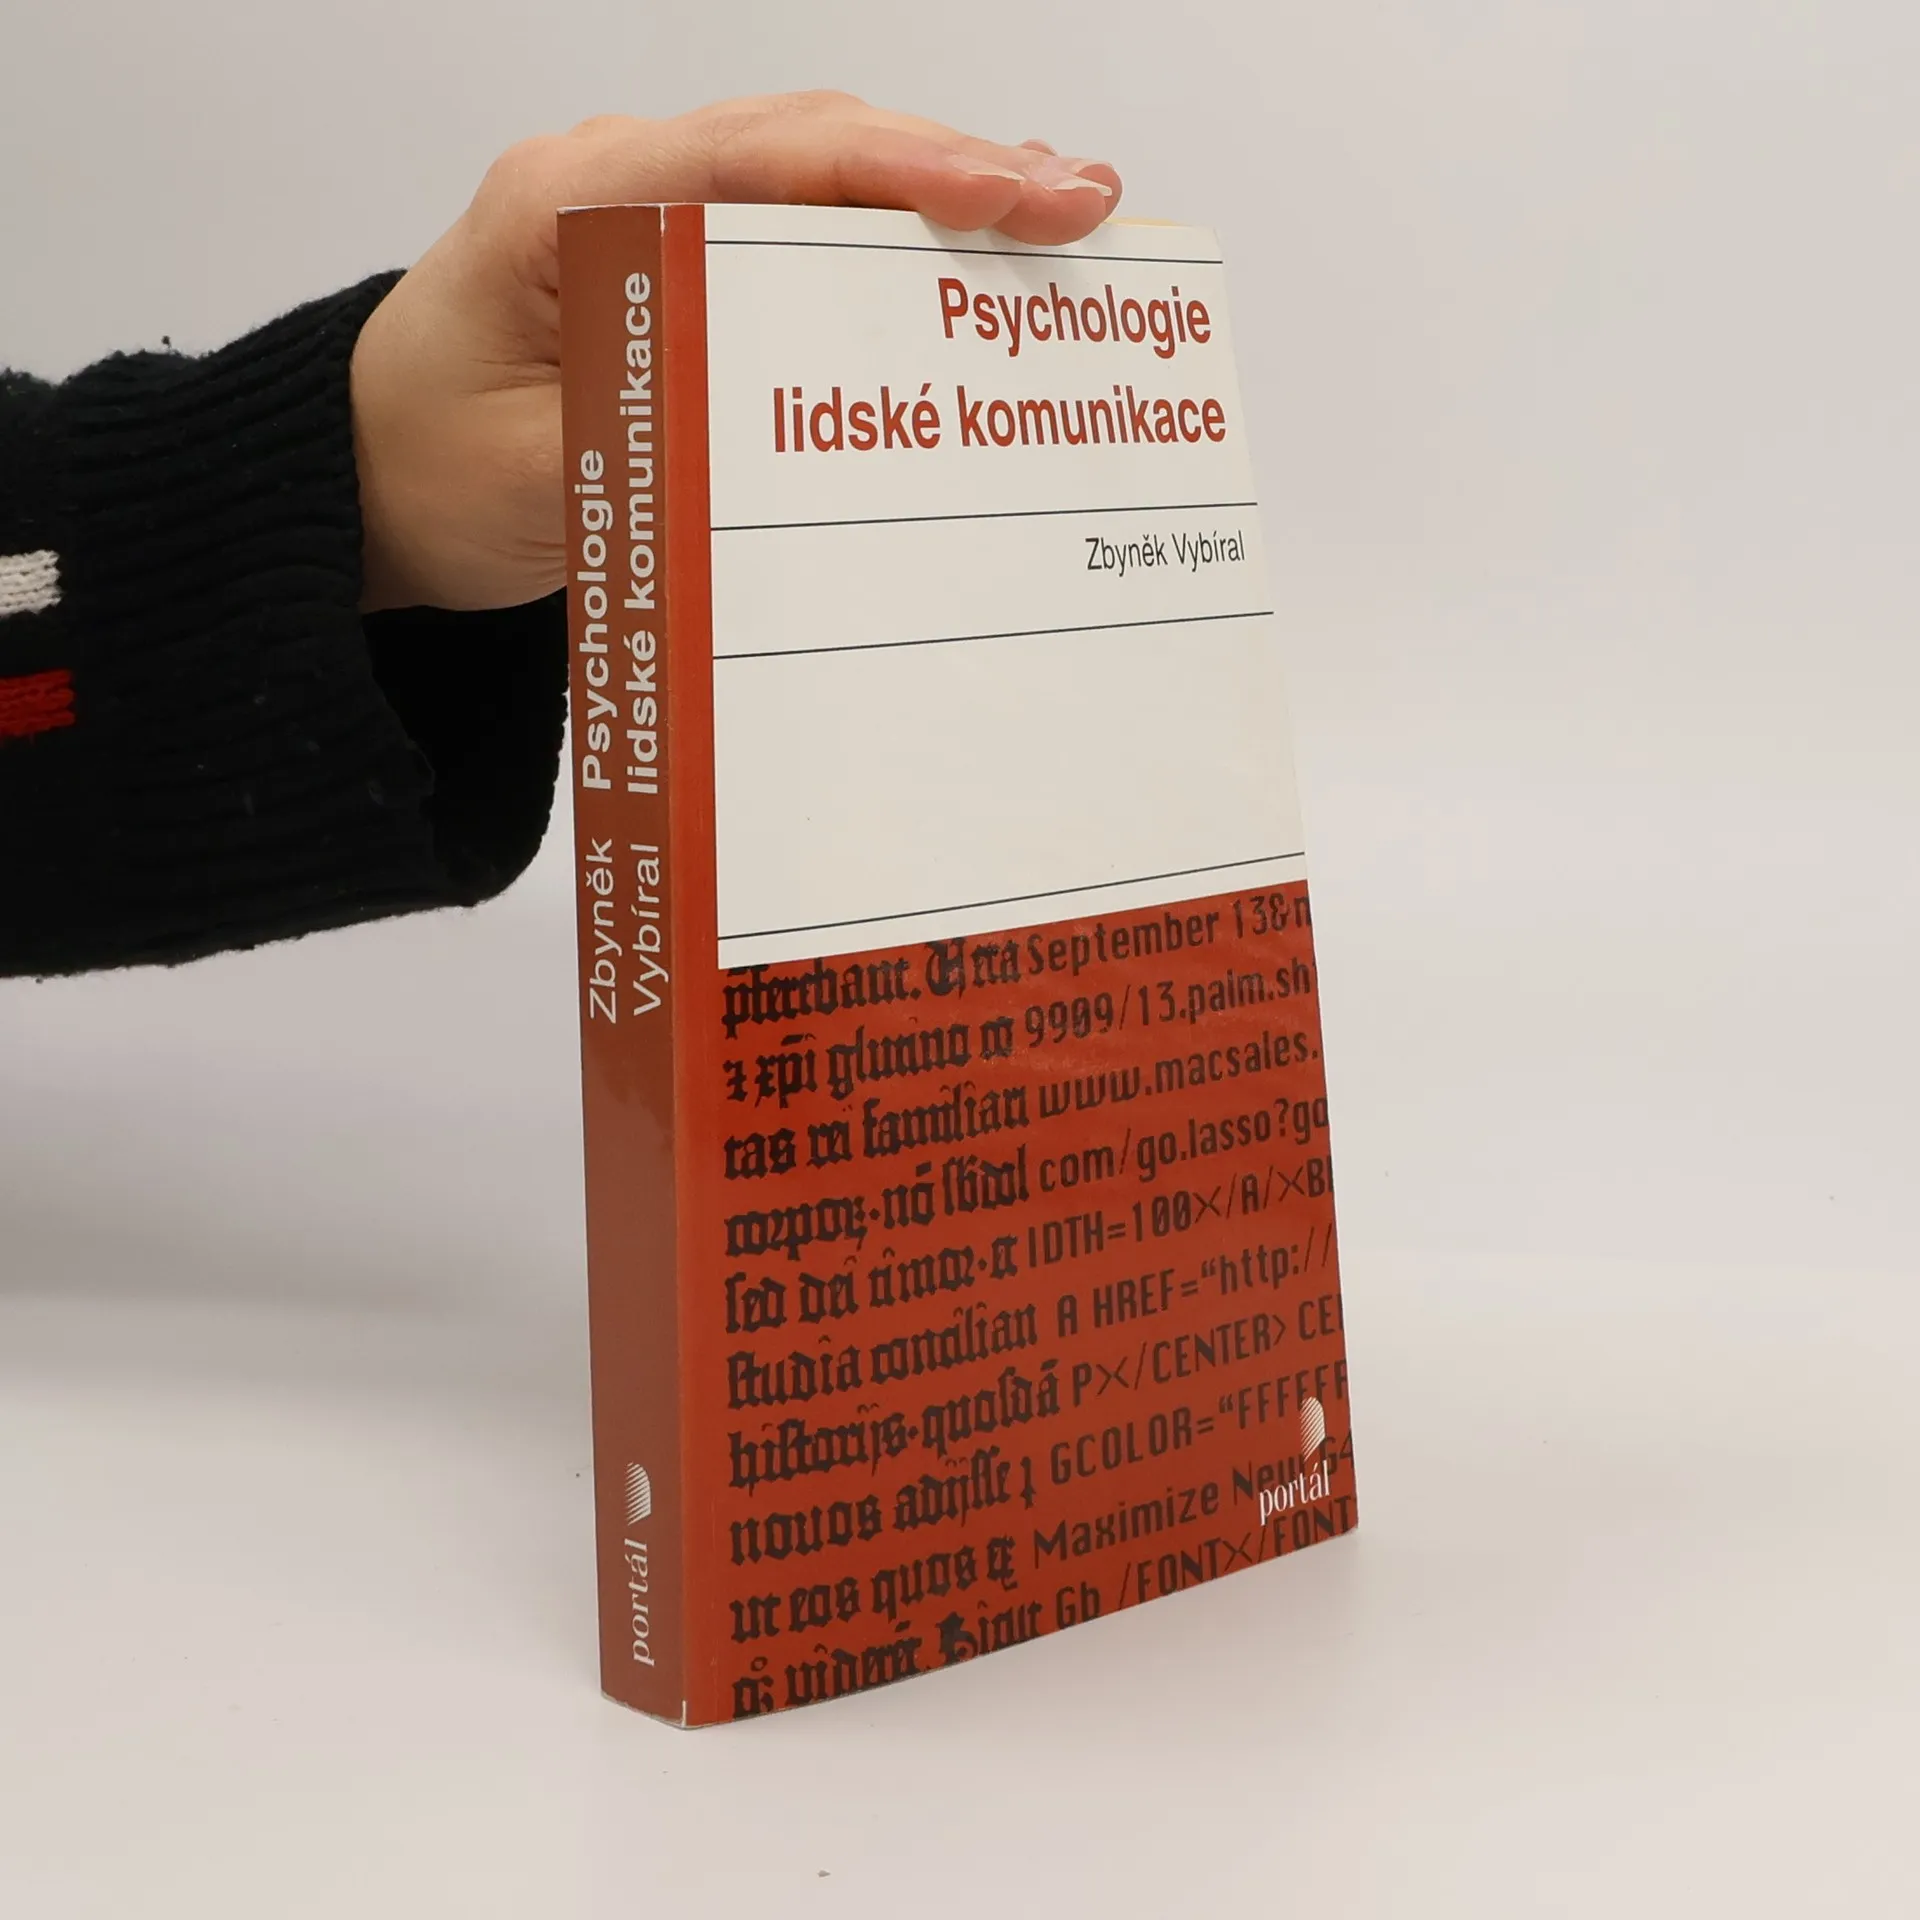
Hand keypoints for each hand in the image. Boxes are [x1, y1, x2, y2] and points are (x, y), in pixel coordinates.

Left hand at [350, 94, 1121, 612]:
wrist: (363, 480)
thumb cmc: (425, 471)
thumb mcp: (534, 483)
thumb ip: (653, 450)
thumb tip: (794, 451)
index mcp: (569, 203)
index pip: (760, 156)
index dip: (901, 167)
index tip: (1013, 192)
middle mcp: (620, 181)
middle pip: (813, 147)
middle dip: (957, 169)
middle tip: (1084, 207)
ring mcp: (652, 215)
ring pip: (818, 182)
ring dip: (940, 199)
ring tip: (1062, 221)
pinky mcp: (678, 267)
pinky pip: (797, 238)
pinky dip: (890, 246)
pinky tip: (969, 261)